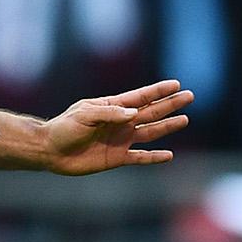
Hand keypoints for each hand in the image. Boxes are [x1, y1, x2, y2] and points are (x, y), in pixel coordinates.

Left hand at [42, 79, 193, 174]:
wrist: (50, 151)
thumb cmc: (64, 128)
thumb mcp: (84, 116)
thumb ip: (109, 114)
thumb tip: (134, 113)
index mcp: (112, 107)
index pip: (140, 97)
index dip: (158, 91)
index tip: (176, 84)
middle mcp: (120, 122)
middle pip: (151, 112)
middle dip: (170, 104)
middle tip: (190, 96)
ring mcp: (120, 139)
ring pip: (150, 132)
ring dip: (167, 126)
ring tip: (185, 119)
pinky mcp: (117, 157)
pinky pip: (140, 157)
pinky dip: (154, 157)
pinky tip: (169, 155)